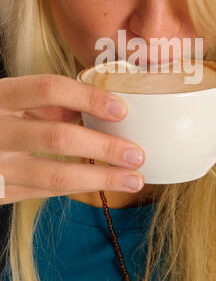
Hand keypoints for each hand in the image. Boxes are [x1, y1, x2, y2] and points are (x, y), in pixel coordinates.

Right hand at [0, 74, 144, 204]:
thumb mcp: (11, 97)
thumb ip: (46, 100)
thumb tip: (92, 105)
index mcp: (1, 96)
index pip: (49, 88)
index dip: (88, 97)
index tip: (122, 109)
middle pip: (58, 137)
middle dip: (104, 148)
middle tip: (137, 154)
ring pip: (54, 176)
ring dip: (100, 178)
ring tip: (133, 178)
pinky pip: (44, 192)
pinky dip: (78, 188)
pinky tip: (102, 185)